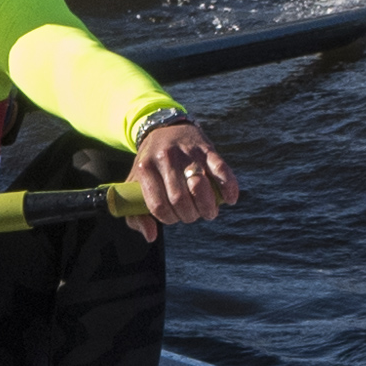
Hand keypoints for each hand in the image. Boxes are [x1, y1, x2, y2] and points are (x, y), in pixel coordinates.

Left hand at [124, 122, 239, 241]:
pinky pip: (221, 170)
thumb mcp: (135, 185)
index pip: (158, 205)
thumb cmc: (150, 165)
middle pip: (180, 199)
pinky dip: (228, 188)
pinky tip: (230, 199)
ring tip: (208, 211)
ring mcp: (186, 153)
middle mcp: (165, 159)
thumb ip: (136, 214)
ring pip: (200, 187)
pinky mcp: (206, 149)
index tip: (174, 218)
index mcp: (145, 169)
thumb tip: (151, 236)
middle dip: (189, 215)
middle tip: (193, 215)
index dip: (169, 218)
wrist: (162, 128)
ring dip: (208, 207)